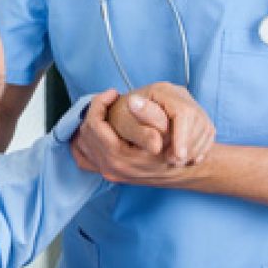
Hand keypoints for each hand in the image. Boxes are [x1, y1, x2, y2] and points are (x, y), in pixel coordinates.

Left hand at [72, 85, 213, 184]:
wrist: (185, 170)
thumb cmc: (177, 148)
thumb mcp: (168, 129)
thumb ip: (150, 115)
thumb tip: (132, 102)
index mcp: (121, 156)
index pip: (95, 124)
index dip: (100, 103)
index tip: (113, 93)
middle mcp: (112, 168)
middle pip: (86, 134)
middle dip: (95, 111)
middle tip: (108, 99)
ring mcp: (110, 173)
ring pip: (83, 145)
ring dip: (90, 124)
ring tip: (103, 111)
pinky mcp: (111, 175)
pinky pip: (85, 159)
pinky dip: (85, 144)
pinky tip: (94, 132)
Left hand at [111, 82, 214, 166]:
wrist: (127, 117)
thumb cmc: (122, 119)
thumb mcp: (124, 125)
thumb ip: (139, 132)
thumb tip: (156, 147)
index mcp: (162, 90)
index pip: (183, 112)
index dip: (182, 136)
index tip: (177, 157)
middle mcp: (180, 94)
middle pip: (198, 119)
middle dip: (188, 144)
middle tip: (173, 162)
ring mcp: (191, 104)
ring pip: (205, 127)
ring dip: (194, 148)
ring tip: (176, 161)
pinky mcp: (197, 116)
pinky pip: (208, 134)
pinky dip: (200, 148)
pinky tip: (186, 159)